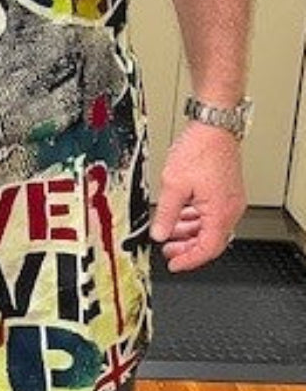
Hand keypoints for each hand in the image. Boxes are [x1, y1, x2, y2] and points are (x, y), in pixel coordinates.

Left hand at [150, 121, 246, 271]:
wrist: (214, 125)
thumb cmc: (200, 149)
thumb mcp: (174, 185)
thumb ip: (165, 213)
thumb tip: (159, 233)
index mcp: (221, 212)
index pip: (207, 249)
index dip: (189, 260)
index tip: (174, 265)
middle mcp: (230, 209)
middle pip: (210, 240)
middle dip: (187, 247)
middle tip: (168, 250)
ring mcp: (229, 200)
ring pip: (209, 226)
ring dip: (189, 231)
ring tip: (169, 232)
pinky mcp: (225, 190)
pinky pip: (211, 213)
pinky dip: (195, 218)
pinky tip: (180, 215)